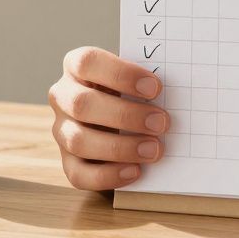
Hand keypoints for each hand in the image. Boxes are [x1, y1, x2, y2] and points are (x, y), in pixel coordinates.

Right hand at [48, 46, 168, 190]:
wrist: (119, 117)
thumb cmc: (131, 90)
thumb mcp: (134, 78)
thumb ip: (145, 82)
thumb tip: (177, 95)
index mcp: (77, 66)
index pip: (87, 62)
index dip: (121, 74)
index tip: (155, 88)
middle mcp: (63, 96)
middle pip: (82, 105)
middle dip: (125, 116)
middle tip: (161, 123)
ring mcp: (61, 130)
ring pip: (78, 141)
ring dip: (120, 148)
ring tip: (154, 149)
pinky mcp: (68, 161)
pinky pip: (78, 174)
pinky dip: (108, 175)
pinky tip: (135, 172)